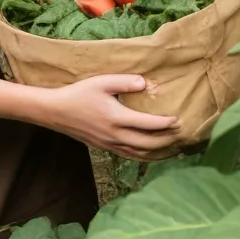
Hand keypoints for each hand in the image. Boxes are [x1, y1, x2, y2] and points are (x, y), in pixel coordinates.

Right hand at [38, 75, 182, 159]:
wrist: (57, 112)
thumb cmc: (79, 94)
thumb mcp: (101, 82)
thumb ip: (124, 82)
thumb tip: (145, 83)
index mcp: (116, 118)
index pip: (148, 124)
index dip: (166, 123)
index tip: (179, 120)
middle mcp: (115, 135)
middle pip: (148, 144)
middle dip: (167, 140)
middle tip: (182, 135)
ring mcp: (110, 144)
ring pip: (140, 154)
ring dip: (158, 152)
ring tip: (173, 148)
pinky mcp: (105, 148)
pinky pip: (130, 156)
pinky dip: (144, 156)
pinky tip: (151, 154)